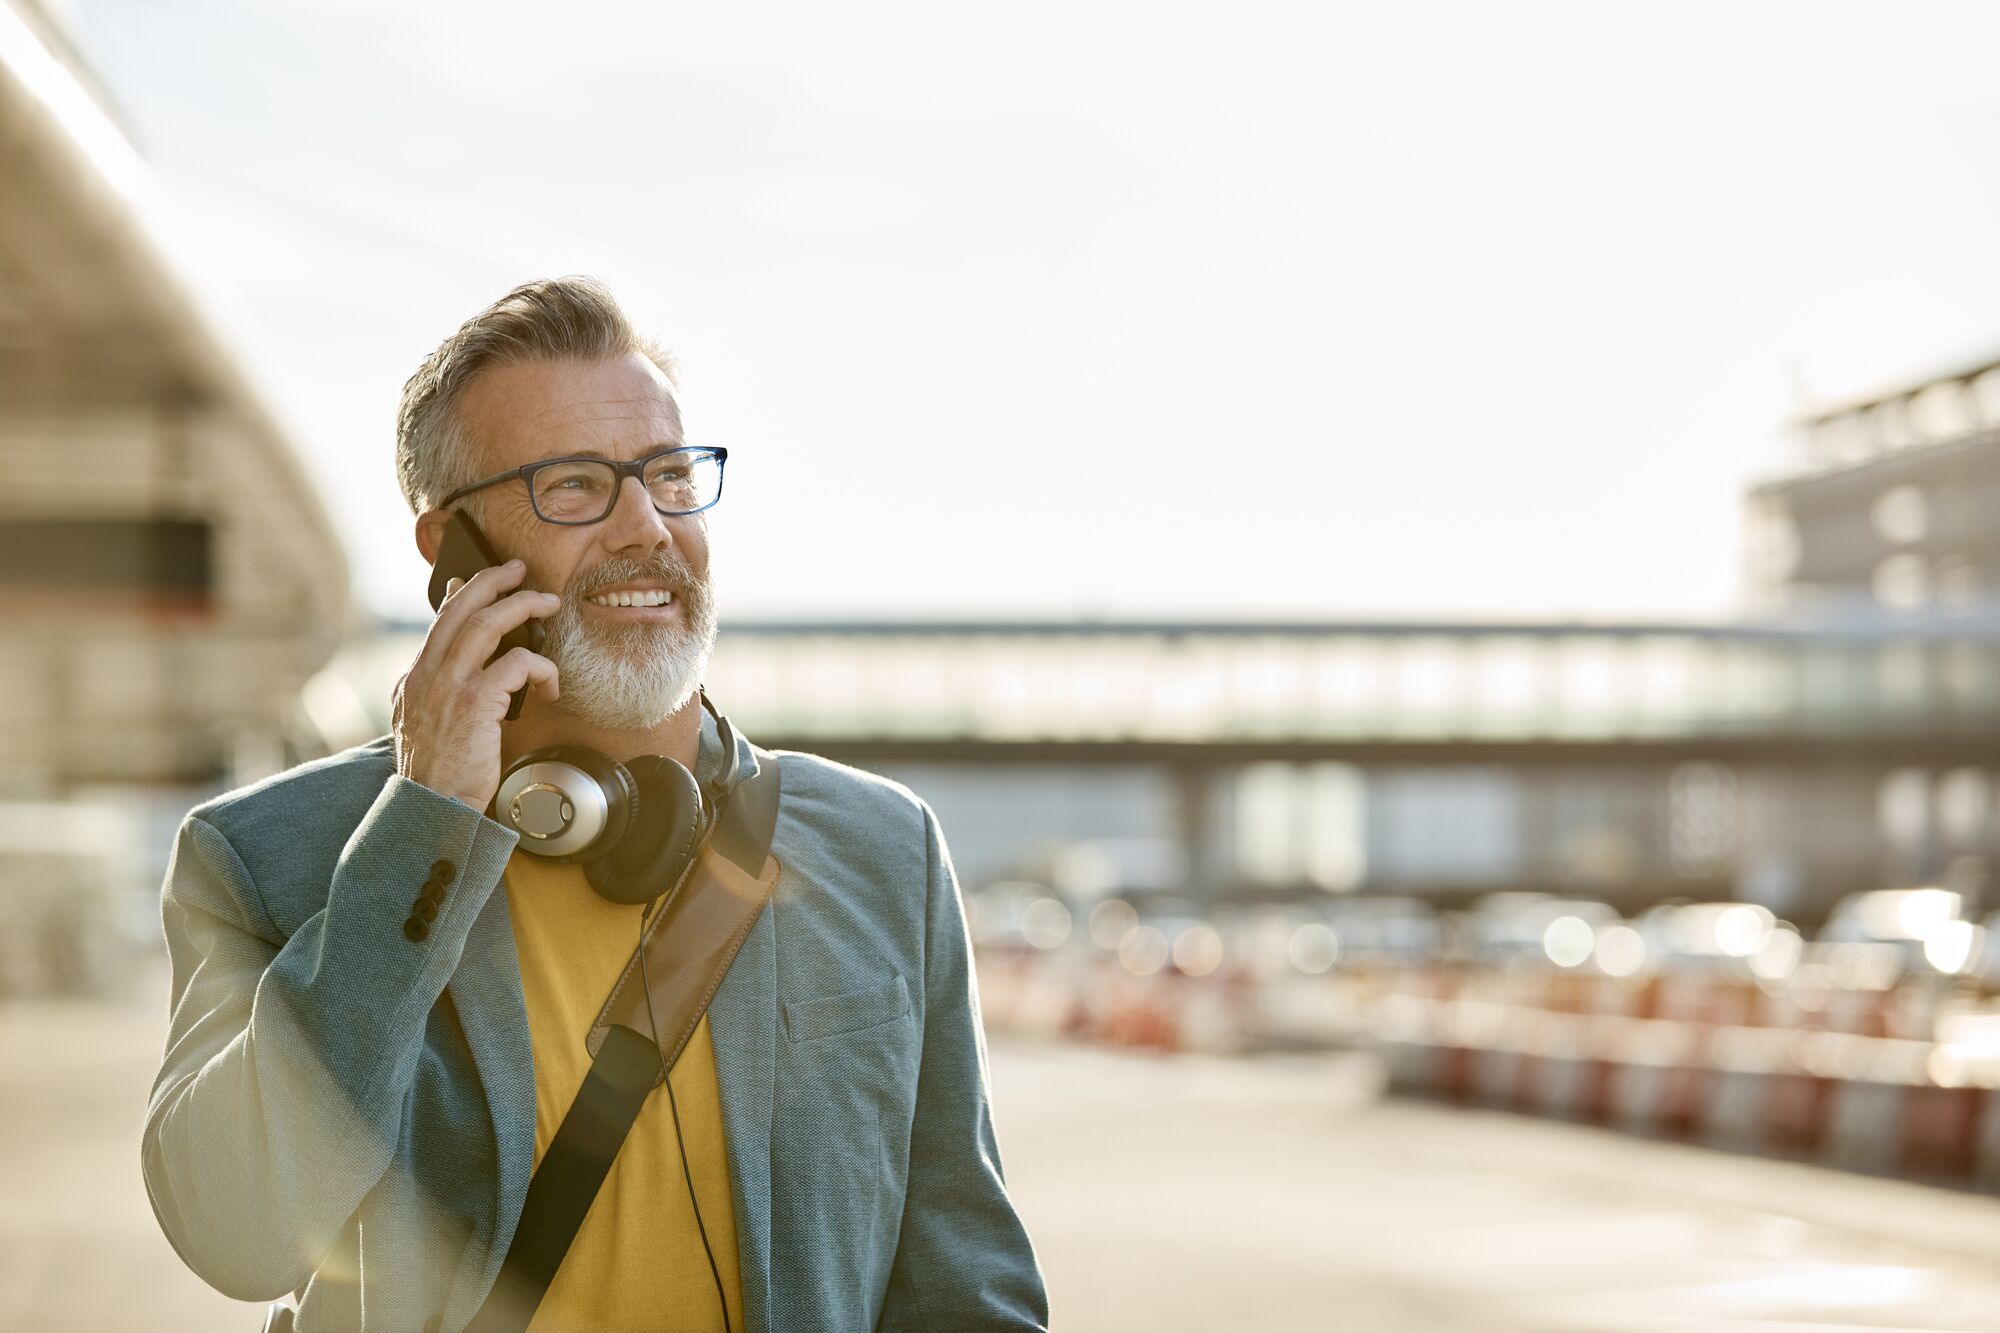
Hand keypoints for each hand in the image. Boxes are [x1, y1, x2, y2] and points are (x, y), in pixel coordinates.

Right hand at [393, 559, 560, 811]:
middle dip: (490, 581)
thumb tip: (465, 673)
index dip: (458, 597)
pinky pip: (517, 663)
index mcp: (413, 682)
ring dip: (521, 605)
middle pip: (458, 610)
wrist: (433, 810)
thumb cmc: (441, 778)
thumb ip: (440, 697)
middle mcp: (424, 677)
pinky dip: (541, 666)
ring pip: (486, 624)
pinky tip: (551, 684)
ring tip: (548, 602)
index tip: (471, 581)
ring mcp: (447, 687)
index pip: (438, 626)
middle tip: (517, 569)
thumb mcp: (427, 729)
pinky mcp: (475, 702)